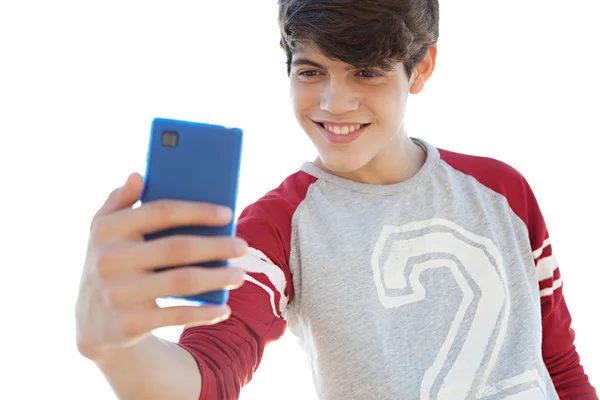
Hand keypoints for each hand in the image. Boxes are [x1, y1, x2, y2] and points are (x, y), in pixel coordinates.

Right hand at [75, 173, 246, 360]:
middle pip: (178, 248)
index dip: (197, 211)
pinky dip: (204, 312)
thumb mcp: (104, 232)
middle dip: (217, 246)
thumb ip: (120, 201)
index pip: (160, 211)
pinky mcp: (129, 323)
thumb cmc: (111, 264)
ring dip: (218, 278)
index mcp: (108, 230)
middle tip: (243, 247)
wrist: (92, 323)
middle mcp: (110, 260)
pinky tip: (224, 308)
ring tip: (240, 275)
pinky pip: (177, 315)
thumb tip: (138, 175)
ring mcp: (119, 294)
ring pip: (182, 281)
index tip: (228, 214)